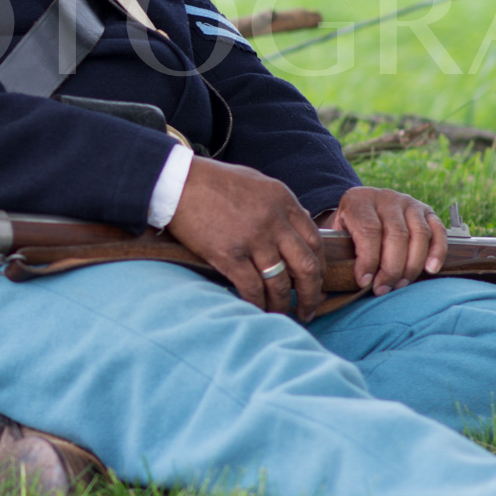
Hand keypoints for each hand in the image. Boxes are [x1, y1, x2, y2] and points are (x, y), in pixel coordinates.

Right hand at [164, 156, 324, 320]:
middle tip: (309, 309)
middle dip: (311, 293)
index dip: (319, 267)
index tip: (315, 282)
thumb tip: (299, 224)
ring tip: (281, 314)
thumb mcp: (257, 183)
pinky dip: (257, 303)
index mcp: (283, 200)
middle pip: (306, 266)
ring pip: (280, 283)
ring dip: (283, 304)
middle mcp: (273, 220)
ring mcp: (252, 238)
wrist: (176, 181)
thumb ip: (280, 205)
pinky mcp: (229, 254)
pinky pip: (252, 288)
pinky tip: (257, 309)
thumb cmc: (213, 181)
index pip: (315, 241)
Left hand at [324, 186, 446, 295]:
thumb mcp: (337, 233)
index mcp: (359, 200)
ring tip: (400, 284)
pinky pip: (438, 231)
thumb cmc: (348, 228)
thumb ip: (341, 250)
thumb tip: (353, 280)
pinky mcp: (426, 210)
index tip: (365, 281)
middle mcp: (386, 197)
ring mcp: (409, 202)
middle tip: (383, 288)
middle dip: (391, 268)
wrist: (363, 207)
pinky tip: (431, 269)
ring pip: (419, 234)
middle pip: (396, 234)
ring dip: (412, 264)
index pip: (369, 230)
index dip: (368, 259)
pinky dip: (438, 251)